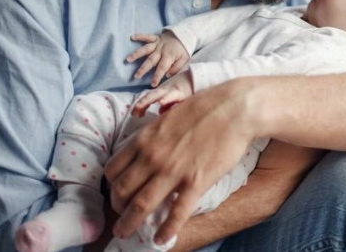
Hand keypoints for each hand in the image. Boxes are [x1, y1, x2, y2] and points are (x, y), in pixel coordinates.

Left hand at [103, 78, 260, 245]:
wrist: (235, 109)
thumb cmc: (204, 107)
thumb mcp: (168, 116)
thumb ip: (153, 135)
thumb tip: (146, 147)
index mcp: (144, 139)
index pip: (113, 169)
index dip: (111, 185)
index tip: (117, 193)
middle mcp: (152, 157)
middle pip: (121, 190)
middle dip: (116, 208)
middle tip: (119, 216)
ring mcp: (173, 171)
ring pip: (140, 205)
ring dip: (129, 224)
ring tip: (125, 233)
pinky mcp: (195, 182)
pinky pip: (176, 213)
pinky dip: (166, 230)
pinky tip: (161, 240)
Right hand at [126, 31, 189, 85]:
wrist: (185, 35)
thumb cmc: (184, 49)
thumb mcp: (185, 59)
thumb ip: (177, 67)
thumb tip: (168, 75)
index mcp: (169, 56)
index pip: (162, 68)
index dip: (157, 76)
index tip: (152, 84)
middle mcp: (162, 50)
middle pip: (151, 60)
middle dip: (143, 69)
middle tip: (136, 76)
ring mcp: (158, 43)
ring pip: (146, 49)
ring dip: (136, 54)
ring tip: (128, 59)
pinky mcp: (155, 38)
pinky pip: (147, 36)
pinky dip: (139, 36)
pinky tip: (131, 37)